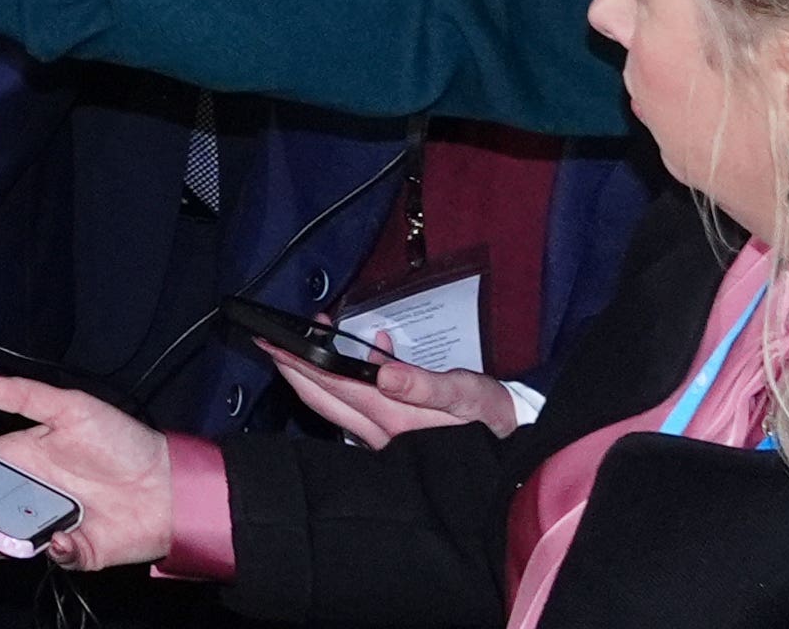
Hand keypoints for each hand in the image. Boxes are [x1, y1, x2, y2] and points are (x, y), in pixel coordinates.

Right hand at [0, 369, 175, 566]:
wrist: (171, 486)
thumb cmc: (122, 442)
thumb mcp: (70, 408)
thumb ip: (21, 397)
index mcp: (23, 456)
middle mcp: (30, 492)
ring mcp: (48, 522)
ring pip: (2, 535)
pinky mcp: (73, 549)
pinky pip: (50, 555)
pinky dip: (48, 550)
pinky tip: (53, 538)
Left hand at [269, 348, 519, 447]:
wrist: (518, 451)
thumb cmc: (492, 419)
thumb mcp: (467, 395)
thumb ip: (426, 385)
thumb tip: (383, 370)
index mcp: (393, 418)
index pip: (332, 385)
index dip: (298, 362)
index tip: (270, 341)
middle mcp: (381, 431)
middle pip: (323, 397)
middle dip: (294, 367)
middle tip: (271, 338)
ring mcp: (386, 436)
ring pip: (338, 401)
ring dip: (320, 370)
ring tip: (315, 336)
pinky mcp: (398, 434)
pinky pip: (362, 404)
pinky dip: (354, 376)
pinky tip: (374, 353)